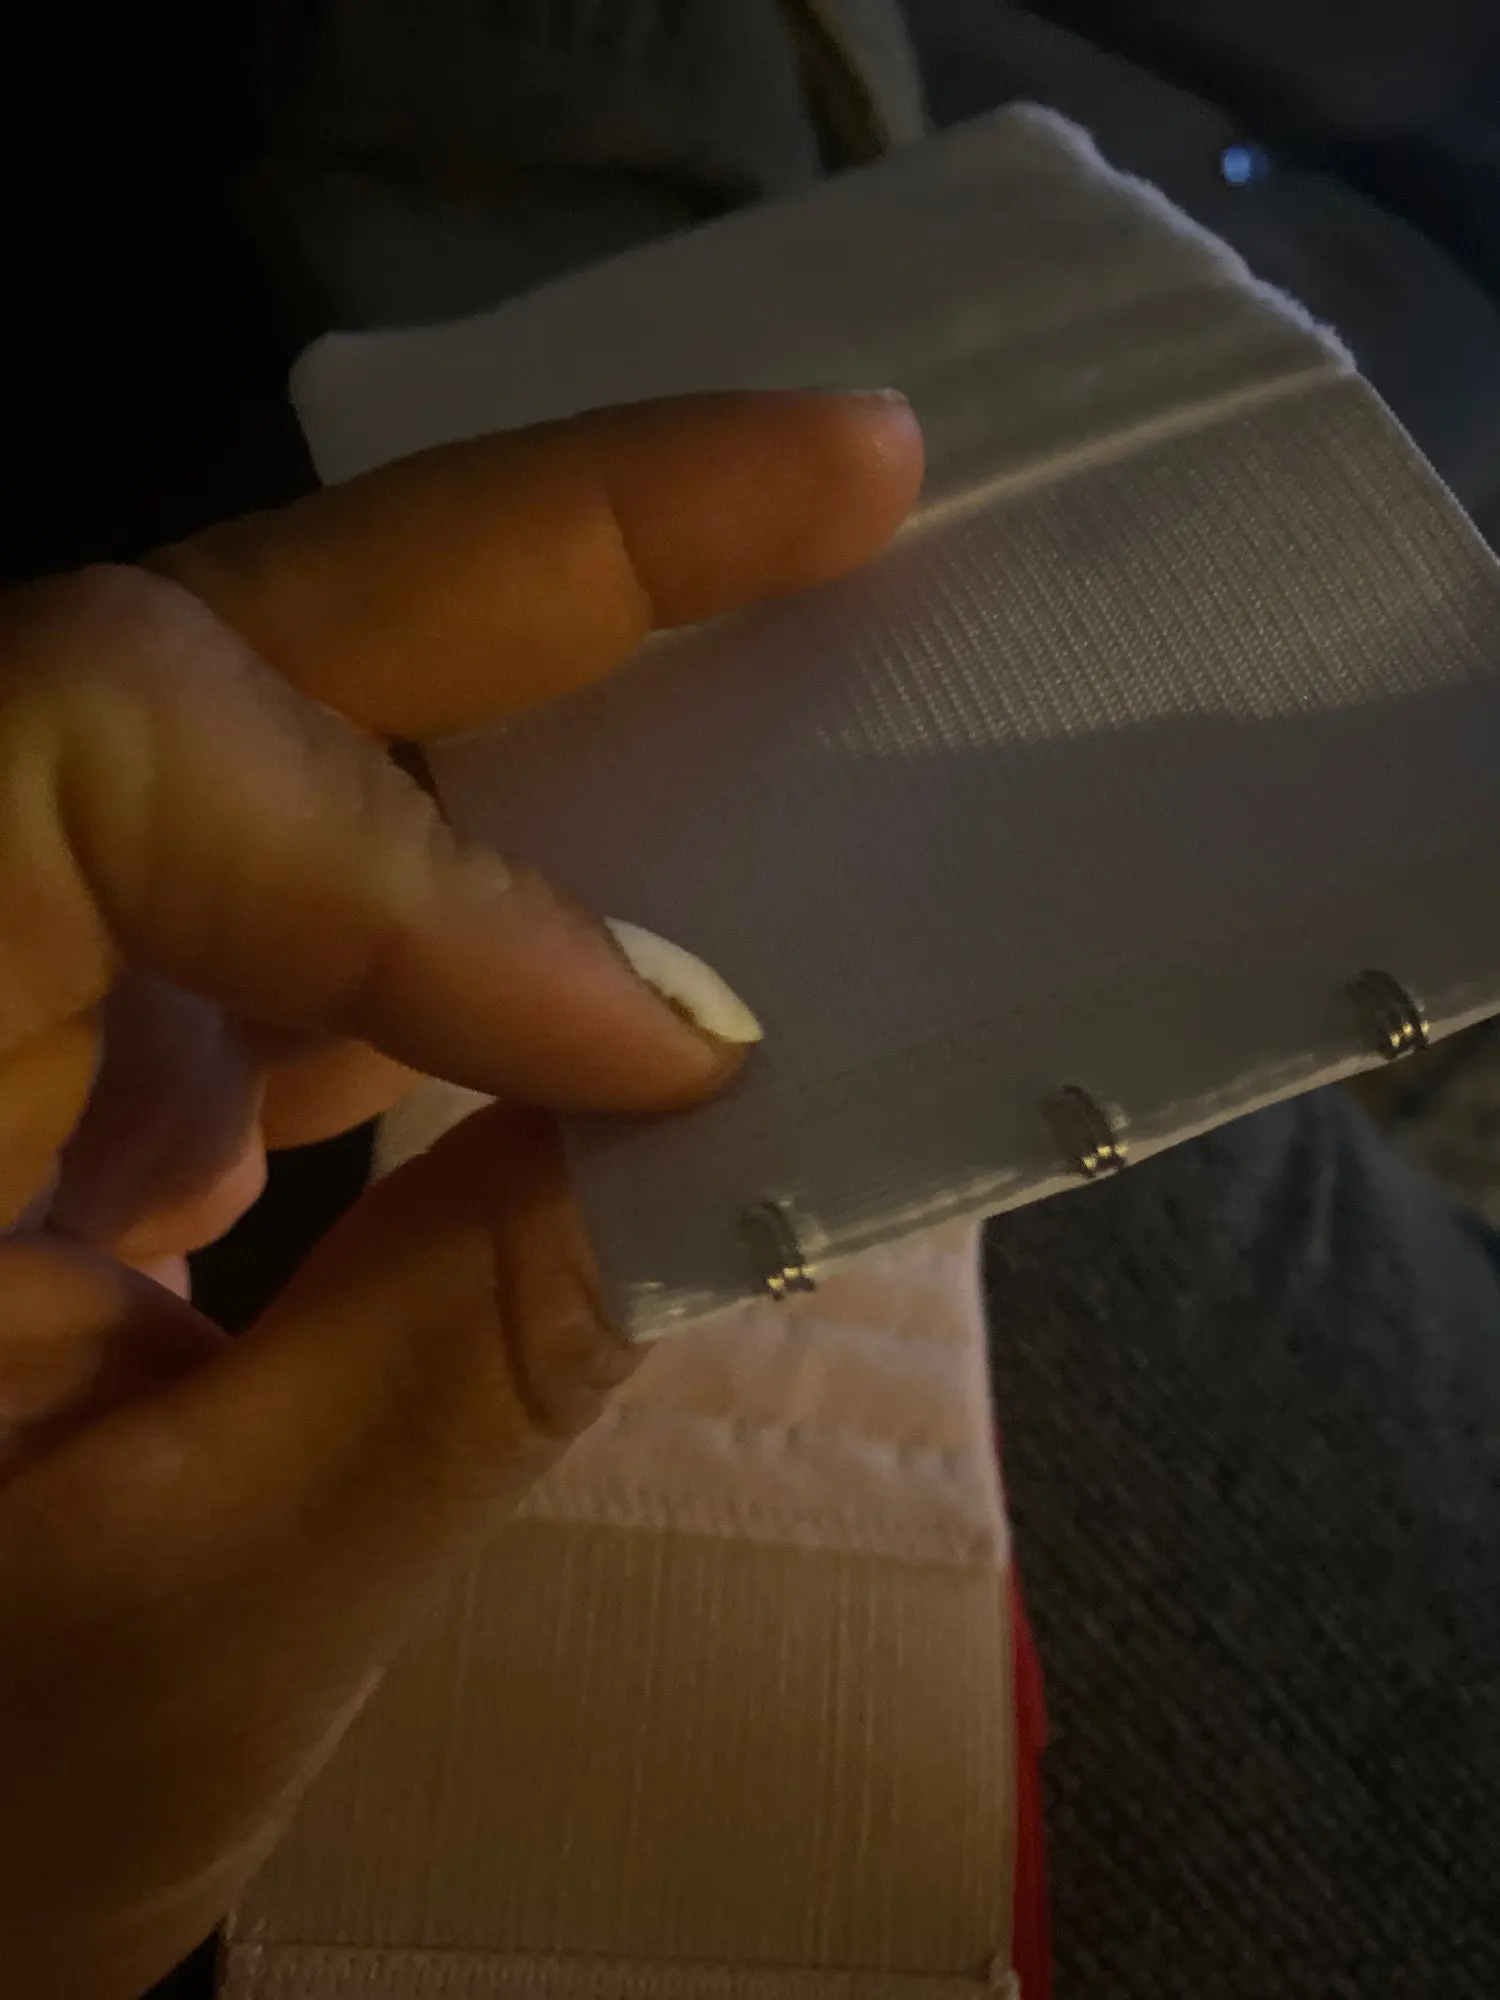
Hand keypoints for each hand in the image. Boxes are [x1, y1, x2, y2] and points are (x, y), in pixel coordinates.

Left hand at [0, 391, 921, 1997]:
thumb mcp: (213, 1616)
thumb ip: (473, 1337)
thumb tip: (706, 1078)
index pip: (110, 760)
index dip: (410, 862)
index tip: (669, 1048)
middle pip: (209, 639)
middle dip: (545, 549)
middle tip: (847, 471)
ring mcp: (4, 958)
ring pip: (271, 716)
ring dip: (543, 656)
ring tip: (796, 572)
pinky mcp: (87, 1023)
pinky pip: (305, 865)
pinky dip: (499, 859)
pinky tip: (666, 855)